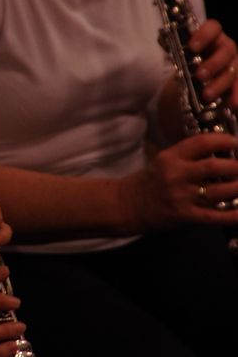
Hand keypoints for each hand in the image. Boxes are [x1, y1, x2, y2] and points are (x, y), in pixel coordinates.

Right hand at [121, 131, 237, 230]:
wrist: (129, 204)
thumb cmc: (153, 180)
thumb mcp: (166, 160)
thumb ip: (191, 156)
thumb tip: (225, 152)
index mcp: (172, 157)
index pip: (203, 142)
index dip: (226, 140)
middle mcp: (176, 175)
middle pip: (214, 167)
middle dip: (237, 166)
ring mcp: (181, 196)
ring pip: (219, 191)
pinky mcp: (185, 216)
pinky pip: (214, 216)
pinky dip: (233, 215)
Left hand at [189, 18, 237, 108]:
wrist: (192, 90)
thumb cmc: (188, 71)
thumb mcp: (183, 63)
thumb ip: (182, 58)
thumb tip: (175, 60)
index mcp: (211, 38)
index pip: (213, 28)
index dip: (204, 34)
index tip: (192, 47)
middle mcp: (226, 49)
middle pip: (227, 50)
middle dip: (214, 63)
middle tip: (199, 75)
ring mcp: (234, 65)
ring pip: (234, 70)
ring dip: (220, 83)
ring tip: (207, 96)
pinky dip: (236, 96)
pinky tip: (233, 105)